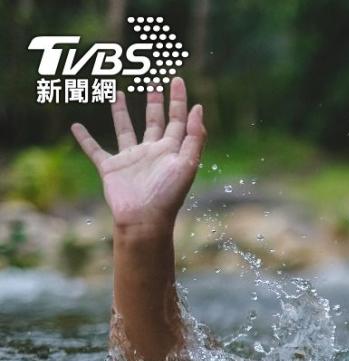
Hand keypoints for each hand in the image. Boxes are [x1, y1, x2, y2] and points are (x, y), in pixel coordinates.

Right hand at [71, 77, 205, 233]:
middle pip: (154, 121)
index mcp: (171, 150)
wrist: (144, 219)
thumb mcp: (187, 163)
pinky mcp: (111, 168)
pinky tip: (76, 126)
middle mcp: (152, 152)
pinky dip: (85, 138)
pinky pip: (95, 149)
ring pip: (125, 129)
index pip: (178, 119)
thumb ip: (194, 137)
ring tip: (119, 92)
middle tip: (154, 84)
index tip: (177, 79)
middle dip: (155, 103)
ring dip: (121, 112)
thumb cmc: (168, 194)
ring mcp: (131, 159)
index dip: (178, 100)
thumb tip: (199, 108)